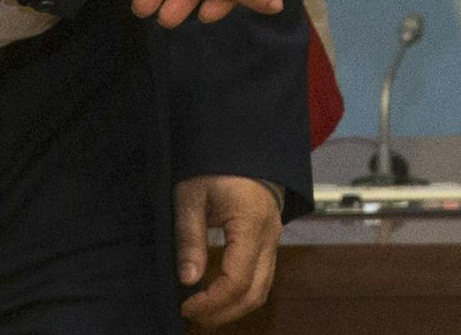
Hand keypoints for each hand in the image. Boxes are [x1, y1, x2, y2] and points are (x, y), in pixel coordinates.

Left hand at [175, 174, 282, 324]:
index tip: (185, 305)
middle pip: (255, 293)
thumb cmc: (214, 166)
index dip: (211, 302)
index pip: (236, 280)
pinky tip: (218, 294)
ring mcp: (274, 239)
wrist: (240, 145)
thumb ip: (190, 237)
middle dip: (223, 313)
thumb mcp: (191, 196)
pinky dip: (242, 293)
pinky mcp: (270, 240)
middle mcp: (269, 236)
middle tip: (192, 315)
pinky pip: (262, 277)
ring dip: (234, 307)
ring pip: (262, 289)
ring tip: (204, 310)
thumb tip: (188, 280)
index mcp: (251, 223)